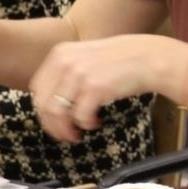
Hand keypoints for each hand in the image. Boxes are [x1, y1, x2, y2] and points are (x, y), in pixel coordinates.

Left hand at [29, 34, 171, 141]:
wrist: (150, 58)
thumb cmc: (123, 60)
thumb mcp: (87, 56)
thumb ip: (68, 71)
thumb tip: (54, 100)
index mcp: (60, 53)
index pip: (37, 88)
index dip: (42, 110)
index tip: (53, 121)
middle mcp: (66, 62)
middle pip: (44, 103)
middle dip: (52, 124)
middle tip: (64, 134)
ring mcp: (79, 74)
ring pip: (57, 112)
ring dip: (65, 129)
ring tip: (76, 135)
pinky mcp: (95, 87)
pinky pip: (80, 116)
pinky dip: (86, 124)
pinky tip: (95, 123)